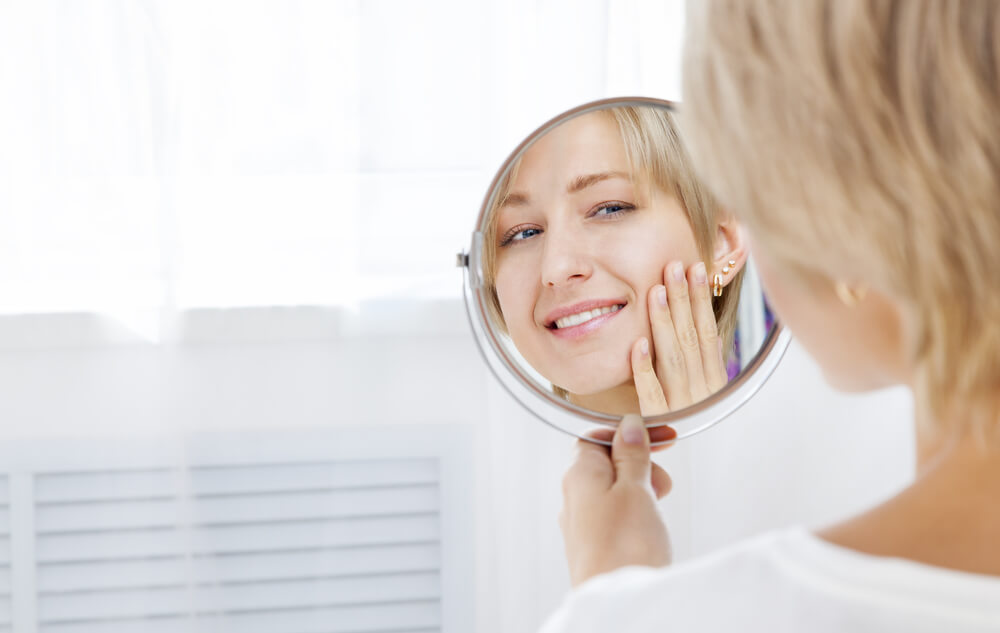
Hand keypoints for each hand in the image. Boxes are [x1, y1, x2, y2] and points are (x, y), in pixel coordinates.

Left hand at [559, 415, 671, 586]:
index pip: (598, 437)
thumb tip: (628, 427)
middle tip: (662, 483)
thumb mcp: (636, 489)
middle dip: (641, 466)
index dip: (630, 434)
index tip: (661, 438)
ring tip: (657, 509)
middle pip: (608, 464)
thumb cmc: (624, 548)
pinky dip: (636, 514)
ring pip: (614, 492)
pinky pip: (615, 517)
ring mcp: (582, 524)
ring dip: (641, 491)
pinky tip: (648, 528)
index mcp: (579, 475)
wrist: (618, 605)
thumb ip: (631, 455)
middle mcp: (574, 497)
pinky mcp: (594, 546)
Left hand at [630, 260, 727, 414]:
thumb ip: (697, 361)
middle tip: (674, 266)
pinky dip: (644, 367)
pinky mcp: (655, 421)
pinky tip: (638, 343)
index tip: (696, 268)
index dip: (701, 300)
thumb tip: (694, 319)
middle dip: (682, 300)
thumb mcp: (699, 392)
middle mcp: (699, 392)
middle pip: (689, 339)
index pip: (706, 331)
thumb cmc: (684, 424)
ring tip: (659, 290)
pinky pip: (648, 393)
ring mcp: (678, 405)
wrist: (668, 477)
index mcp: (713, 381)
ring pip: (671, 358)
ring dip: (665, 323)